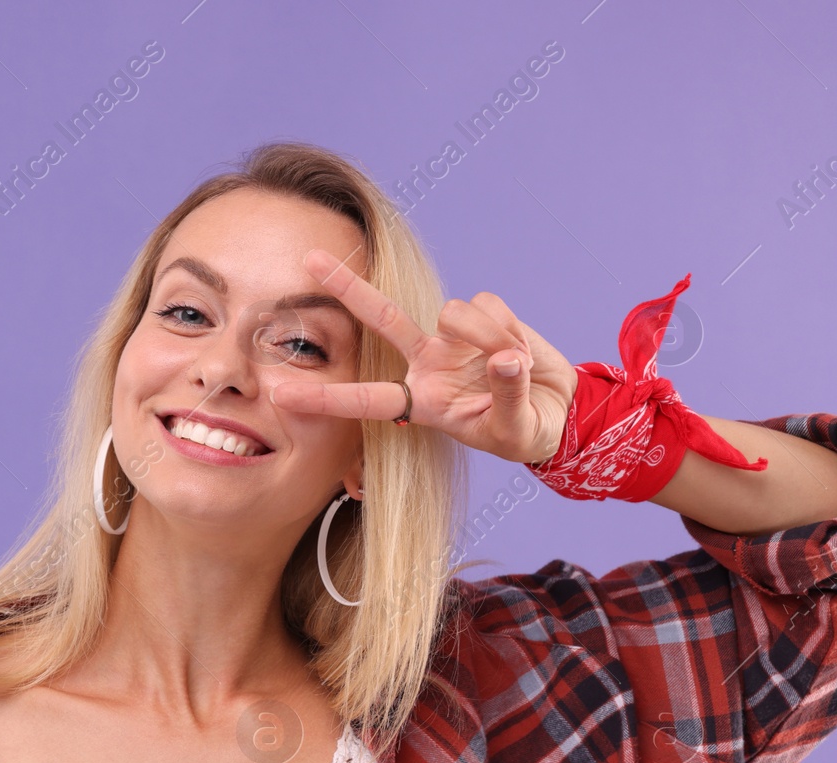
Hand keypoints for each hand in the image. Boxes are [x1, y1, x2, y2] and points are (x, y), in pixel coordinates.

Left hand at [271, 248, 579, 464]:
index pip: (364, 400)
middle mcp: (425, 363)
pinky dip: (510, 328)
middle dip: (347, 288)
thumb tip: (503, 358)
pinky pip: (489, 305)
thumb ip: (506, 394)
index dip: (324, 399)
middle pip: (380, 319)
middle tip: (310, 260)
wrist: (556, 411)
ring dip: (488, 336)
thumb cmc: (520, 429)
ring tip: (511, 364)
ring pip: (454, 313)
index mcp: (418, 402)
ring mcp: (452, 337)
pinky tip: (519, 347)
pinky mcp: (483, 314)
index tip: (280, 396)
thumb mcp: (512, 428)